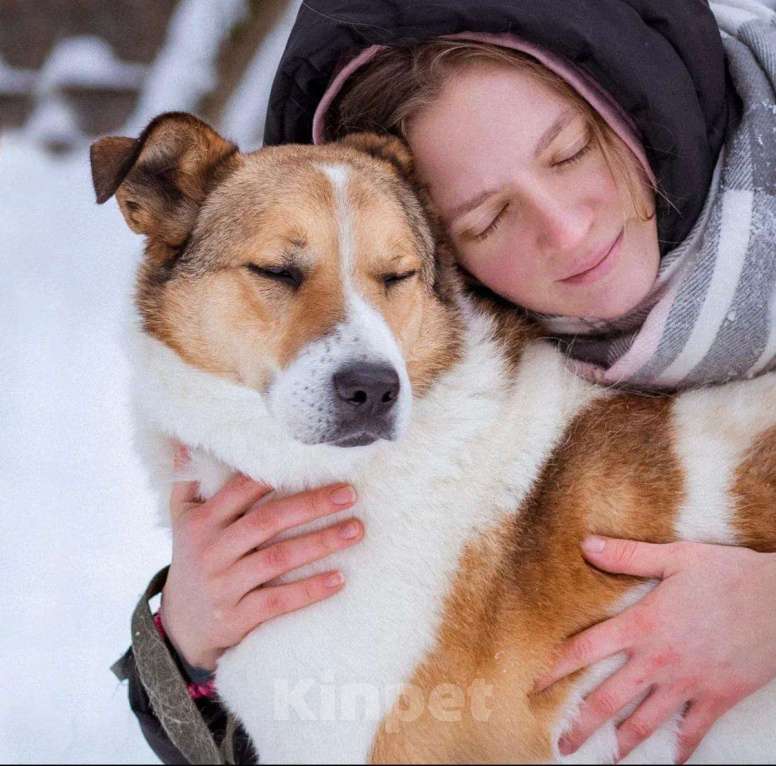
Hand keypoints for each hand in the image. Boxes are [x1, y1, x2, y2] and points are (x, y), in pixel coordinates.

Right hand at [161, 445, 363, 671]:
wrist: (182, 626)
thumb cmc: (193, 559)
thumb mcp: (181, 520)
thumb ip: (187, 481)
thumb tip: (185, 439)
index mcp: (201, 522)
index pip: (241, 489)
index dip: (276, 475)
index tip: (315, 463)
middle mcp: (211, 551)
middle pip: (267, 521)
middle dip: (311, 505)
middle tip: (349, 494)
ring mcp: (223, 586)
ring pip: (277, 560)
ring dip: (320, 543)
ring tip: (355, 530)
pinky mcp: (237, 618)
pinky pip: (278, 602)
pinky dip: (309, 590)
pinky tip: (339, 578)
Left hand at [533, 536, 775, 762]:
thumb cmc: (727, 575)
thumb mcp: (674, 558)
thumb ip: (627, 555)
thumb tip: (586, 544)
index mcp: (642, 625)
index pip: (585, 649)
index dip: (554, 668)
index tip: (532, 685)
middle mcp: (657, 660)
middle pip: (607, 698)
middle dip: (581, 723)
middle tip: (561, 743)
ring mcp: (687, 683)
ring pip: (645, 721)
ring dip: (621, 743)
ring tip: (603, 758)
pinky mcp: (717, 697)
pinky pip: (693, 731)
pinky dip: (681, 749)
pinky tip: (671, 761)